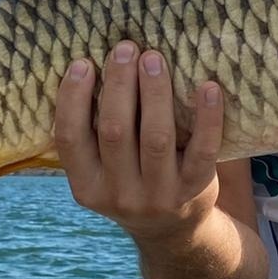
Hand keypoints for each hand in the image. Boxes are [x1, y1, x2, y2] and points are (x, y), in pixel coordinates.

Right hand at [55, 42, 225, 242]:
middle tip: (125, 48)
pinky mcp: (195, 189)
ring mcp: (159, 195)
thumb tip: (91, 66)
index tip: (83, 63)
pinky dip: (207, 117)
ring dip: (154, 92)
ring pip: (156, 137)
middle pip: (115, 132)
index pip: (70, 139)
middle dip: (119, 85)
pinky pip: (203, 149)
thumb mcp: (101, 171)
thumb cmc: (130, 181)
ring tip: (154, 58)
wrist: (173, 230)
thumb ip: (93, 134)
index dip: (73, 99)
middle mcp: (120, 195)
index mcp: (87, 187)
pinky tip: (207, 87)